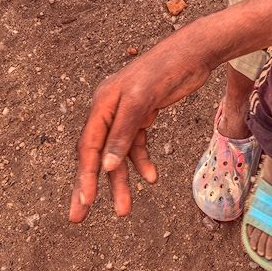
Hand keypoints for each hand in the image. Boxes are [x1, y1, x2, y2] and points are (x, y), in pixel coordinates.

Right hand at [70, 28, 211, 222]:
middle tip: (77, 218)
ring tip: (123, 210)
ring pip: (117, 154)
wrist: (194, 52)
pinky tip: (151, 177)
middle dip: (90, 185)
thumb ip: (124, 132)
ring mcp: (126, 112)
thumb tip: (107, 167)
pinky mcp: (142, 114)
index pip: (89, 146)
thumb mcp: (144, 99)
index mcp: (103, 102)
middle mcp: (110, 108)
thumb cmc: (167, 69)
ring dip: (121, 181)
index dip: (85, 175)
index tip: (85, 202)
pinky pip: (136, 144)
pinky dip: (141, 161)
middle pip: (96, 153)